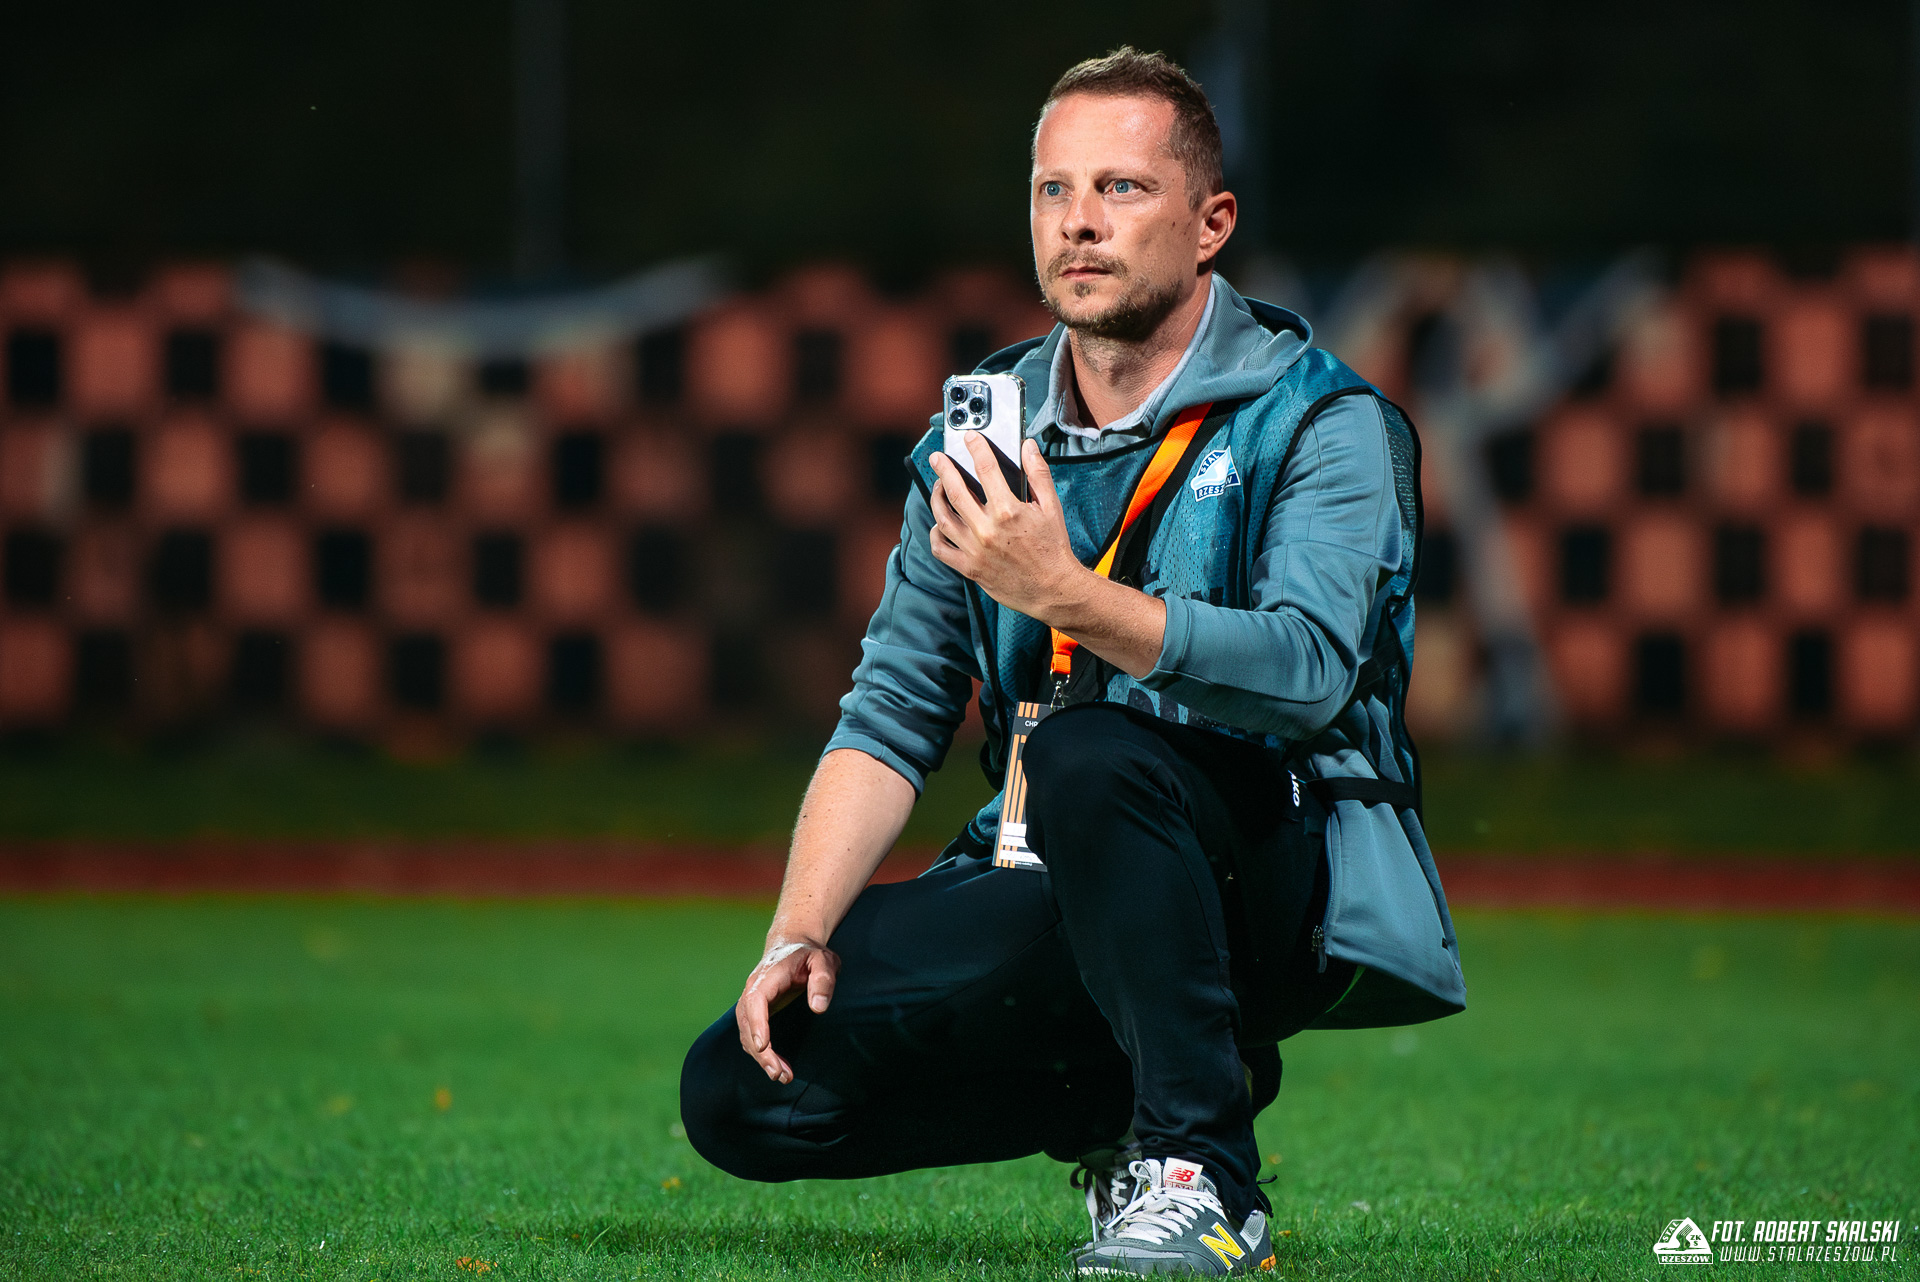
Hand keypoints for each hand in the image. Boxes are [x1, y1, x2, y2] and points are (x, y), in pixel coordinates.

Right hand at [734, 938, 839, 1083]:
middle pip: (747, 1022)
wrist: (793, 944)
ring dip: (760, 1057)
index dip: (756, 1023)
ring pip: (746, 1033)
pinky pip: (751, 1035)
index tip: (762, 1045)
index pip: (755, 1000)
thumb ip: (823, 980)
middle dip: (760, 1051)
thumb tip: (818, 1008)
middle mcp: (753, 989)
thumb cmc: (810, 954)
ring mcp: (751, 1001)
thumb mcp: (824, 960)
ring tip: (782, 1076)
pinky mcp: (755, 1012)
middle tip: (779, 1073)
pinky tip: (777, 1068)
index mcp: (768, 976)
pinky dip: (761, 1053)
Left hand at [928, 437, 1086, 619]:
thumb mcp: (1051, 507)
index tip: (969, 439)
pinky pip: (941, 549)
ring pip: (943, 518)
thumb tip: (1028, 447)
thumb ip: (1038, 474)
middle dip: (944, 469)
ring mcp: (975, 550)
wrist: (1054, 590)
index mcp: (1008, 511)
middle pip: (956, 490)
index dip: (976, 448)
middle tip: (937, 458)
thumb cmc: (1053, 548)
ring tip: (938, 486)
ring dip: (936, 498)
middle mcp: (987, 529)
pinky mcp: (970, 568)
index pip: (986, 469)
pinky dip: (935, 534)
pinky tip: (938, 523)